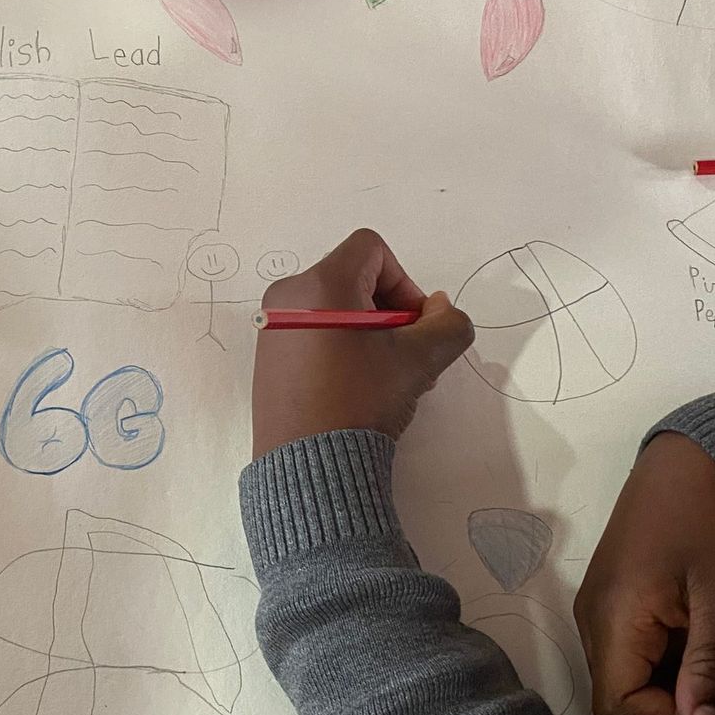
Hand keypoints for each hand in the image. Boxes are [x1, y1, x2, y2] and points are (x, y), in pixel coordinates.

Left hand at [252, 230, 475, 457]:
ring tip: (386, 378)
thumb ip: (447, 323)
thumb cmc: (362, 400)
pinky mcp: (268, 355)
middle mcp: (287, 295)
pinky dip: (343, 347)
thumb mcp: (419, 360)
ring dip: (371, 333)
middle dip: (390, 311)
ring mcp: (273, 325)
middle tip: (406, 355)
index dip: (403, 281)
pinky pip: (314, 330)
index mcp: (319, 283)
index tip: (411, 325)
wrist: (309, 465)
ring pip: (337, 308)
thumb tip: (440, 309)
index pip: (372, 249)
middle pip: (354, 278)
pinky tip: (357, 388)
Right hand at [573, 434, 714, 714]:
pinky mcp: (615, 600)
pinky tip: (706, 651)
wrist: (700, 458)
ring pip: (626, 681)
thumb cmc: (714, 524)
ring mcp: (600, 609)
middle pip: (618, 700)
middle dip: (675, 713)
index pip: (618, 706)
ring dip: (675, 693)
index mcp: (613, 617)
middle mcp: (592, 619)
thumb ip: (711, 669)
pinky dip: (669, 669)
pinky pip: (632, 656)